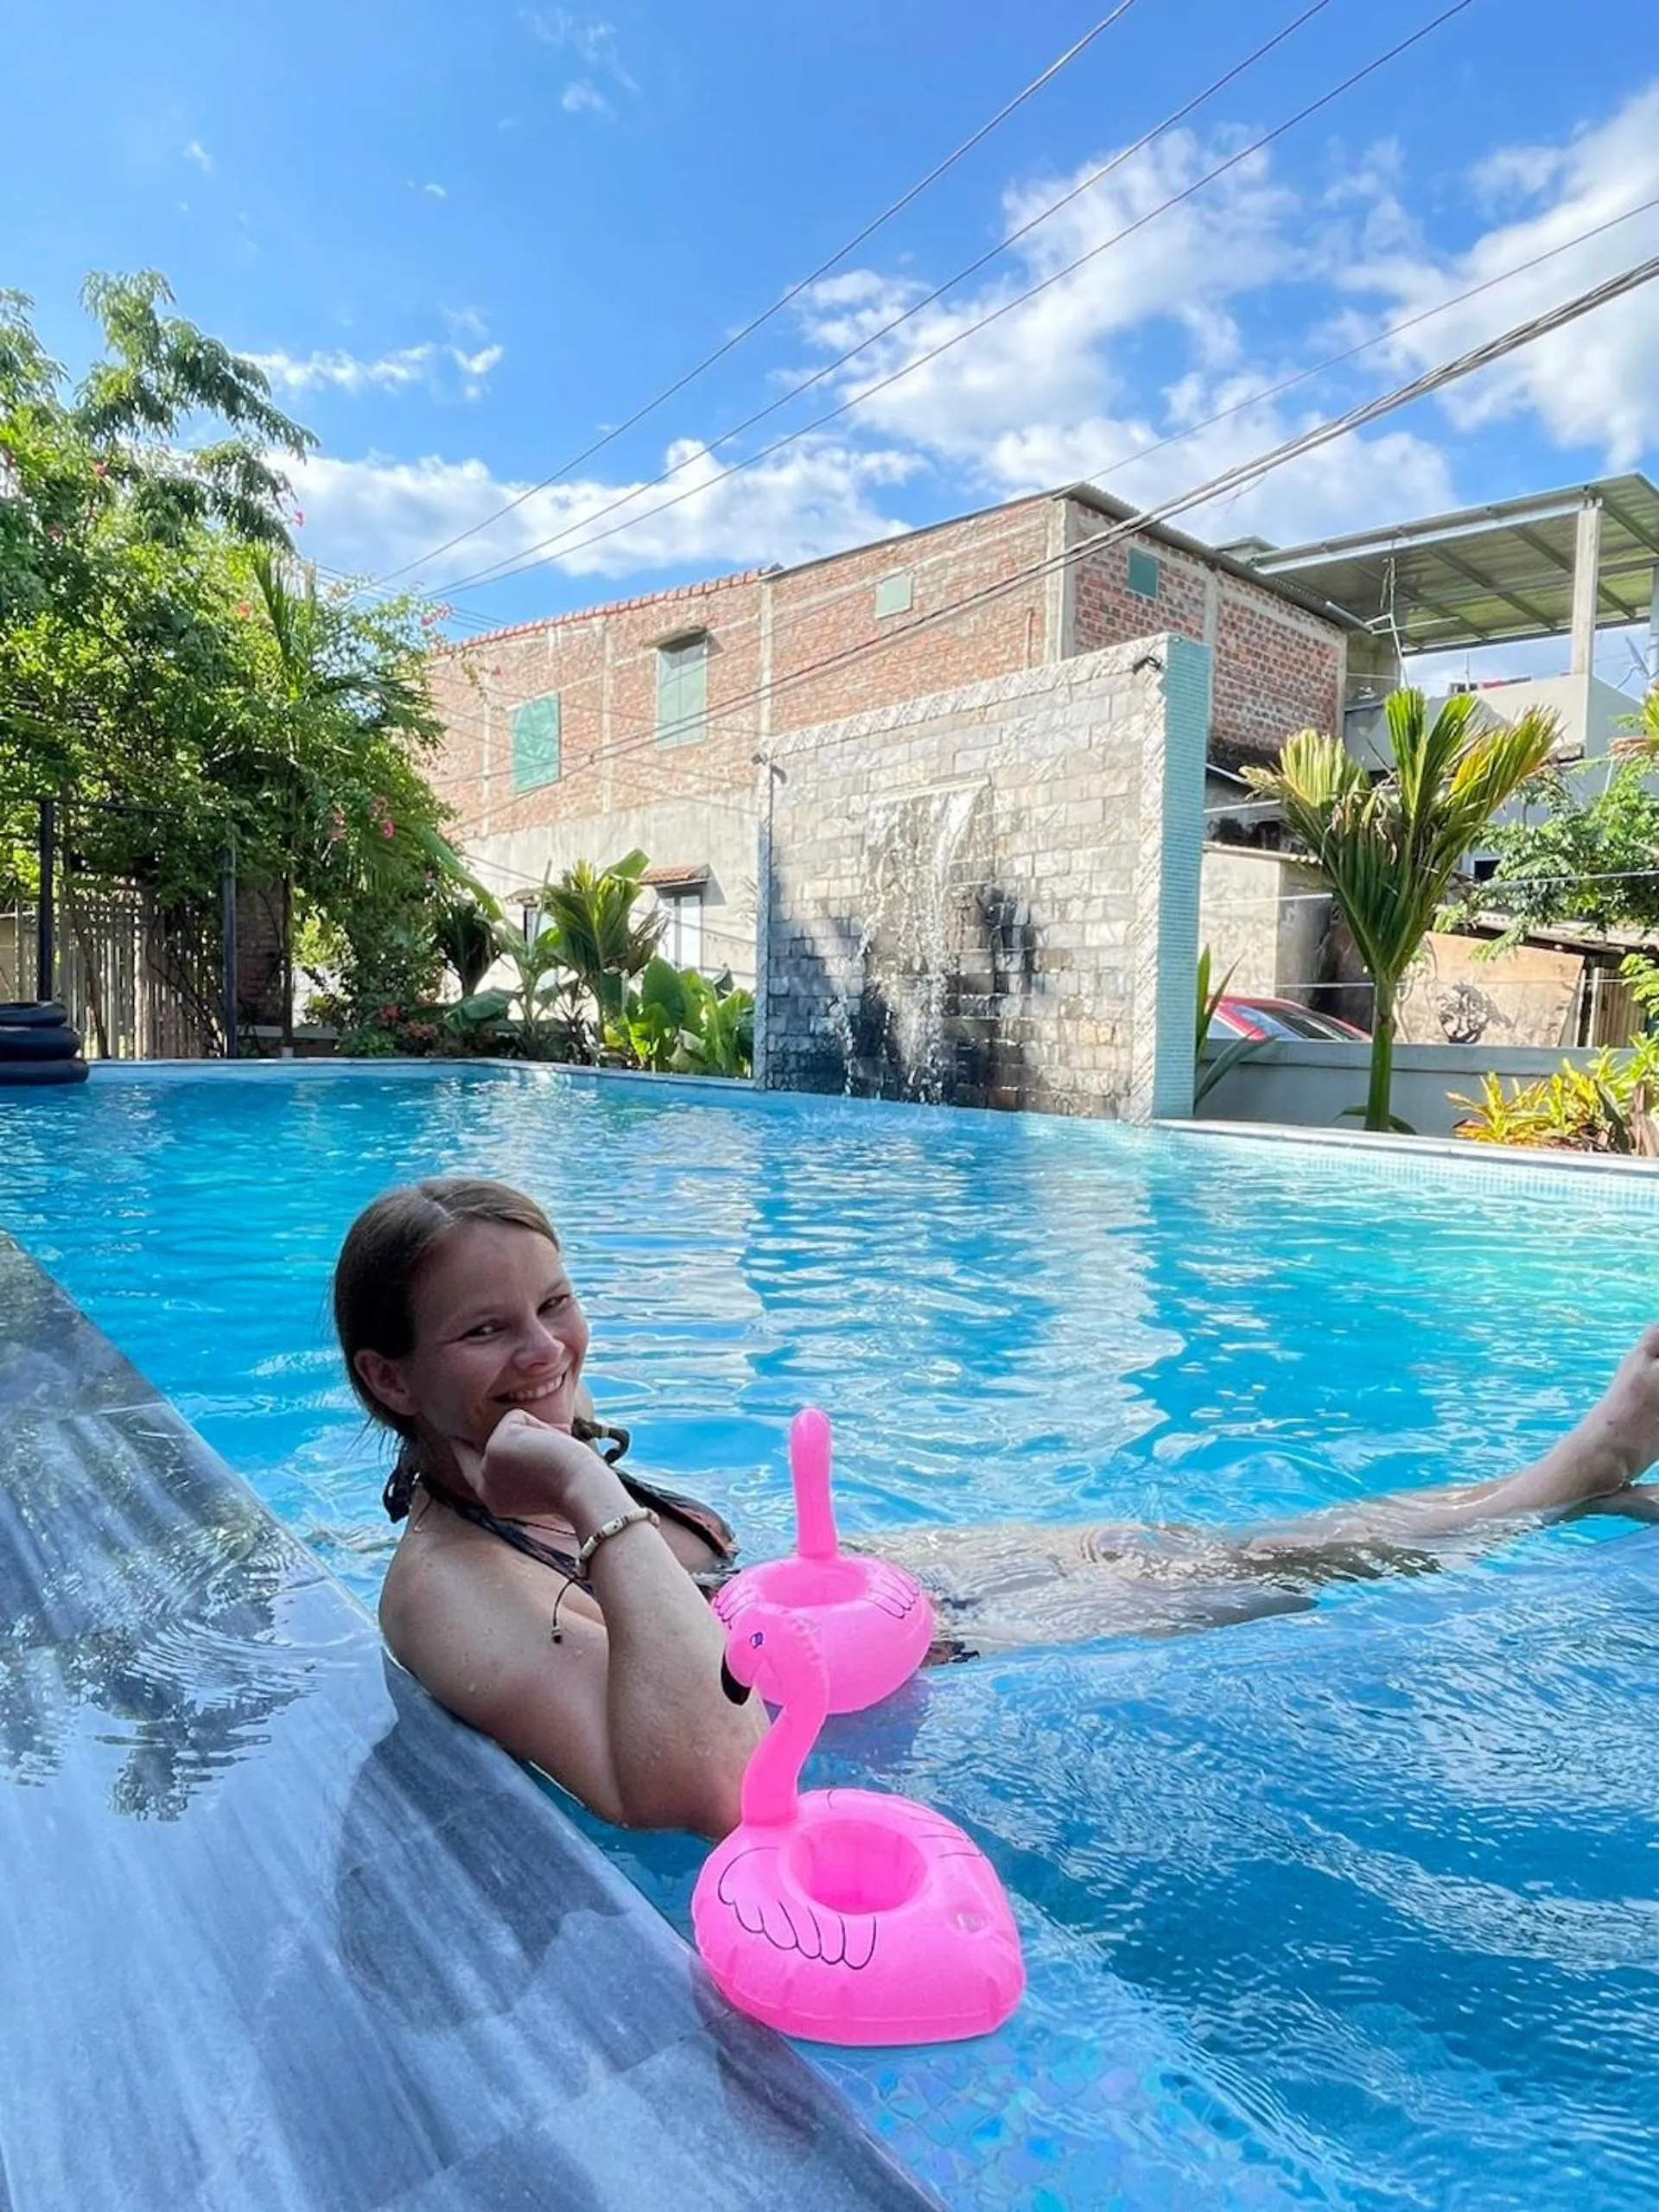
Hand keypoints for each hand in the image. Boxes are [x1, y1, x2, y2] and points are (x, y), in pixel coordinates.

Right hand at [457, 1409, 628, 1528]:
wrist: (582, 1489)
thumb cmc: (574, 1484)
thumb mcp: (537, 1481)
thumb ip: (518, 1466)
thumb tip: (516, 1430)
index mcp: (495, 1500)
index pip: (472, 1472)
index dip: (464, 1452)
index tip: (455, 1438)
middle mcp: (485, 1488)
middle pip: (472, 1449)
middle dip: (481, 1435)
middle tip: (468, 1422)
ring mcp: (487, 1465)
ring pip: (505, 1428)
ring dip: (532, 1431)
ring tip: (551, 1450)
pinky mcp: (496, 1445)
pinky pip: (515, 1417)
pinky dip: (535, 1424)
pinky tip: (548, 1442)